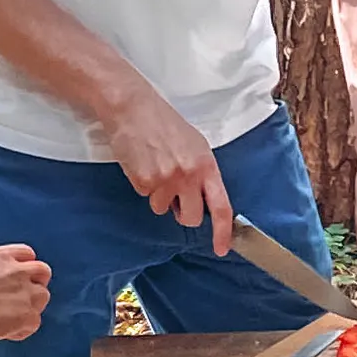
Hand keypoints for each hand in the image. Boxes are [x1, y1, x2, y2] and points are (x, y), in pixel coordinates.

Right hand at [100, 89, 232, 252]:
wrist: (133, 108)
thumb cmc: (163, 123)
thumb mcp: (195, 145)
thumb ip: (202, 173)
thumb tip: (202, 199)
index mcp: (207, 165)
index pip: (221, 207)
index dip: (223, 232)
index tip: (221, 247)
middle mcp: (189, 175)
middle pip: (191, 218)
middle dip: (182, 213)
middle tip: (174, 195)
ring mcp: (166, 180)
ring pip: (163, 209)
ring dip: (159, 196)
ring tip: (155, 167)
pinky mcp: (144, 182)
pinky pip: (145, 197)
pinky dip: (143, 186)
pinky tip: (143, 164)